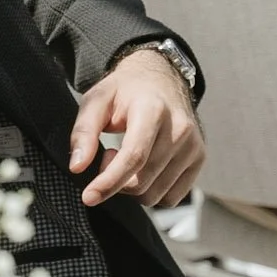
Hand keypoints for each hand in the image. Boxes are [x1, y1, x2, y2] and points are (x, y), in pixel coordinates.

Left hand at [68, 48, 204, 207]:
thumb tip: (77, 167)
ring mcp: (194, 146)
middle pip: (142, 181)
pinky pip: (171, 198)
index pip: (133, 157)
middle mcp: (180, 129)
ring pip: (155, 195)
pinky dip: (151, 191)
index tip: (89, 197)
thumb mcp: (96, 101)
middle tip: (107, 154)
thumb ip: (84, 132)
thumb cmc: (124, 91)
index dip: (109, 182)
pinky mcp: (199, 159)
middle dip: (115, 179)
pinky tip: (143, 167)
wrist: (160, 79)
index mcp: (153, 110)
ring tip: (126, 156)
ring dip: (132, 186)